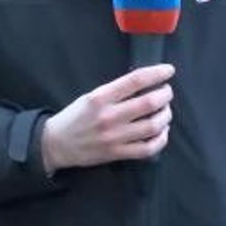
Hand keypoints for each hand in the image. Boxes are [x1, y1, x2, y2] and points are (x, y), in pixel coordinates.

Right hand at [40, 64, 173, 172]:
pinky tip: (162, 131)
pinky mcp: (117, 154)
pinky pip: (148, 148)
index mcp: (101, 97)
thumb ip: (115, 90)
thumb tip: (145, 82)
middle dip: (165, 95)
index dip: (157, 73)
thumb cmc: (75, 116)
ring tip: (165, 111)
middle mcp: (109, 116)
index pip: (135, 80)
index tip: (168, 70)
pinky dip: (161, 139)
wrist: (56, 144)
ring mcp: (114, 137)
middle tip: (167, 92)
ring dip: (166, 116)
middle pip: (149, 103)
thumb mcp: (91, 96)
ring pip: (152, 126)